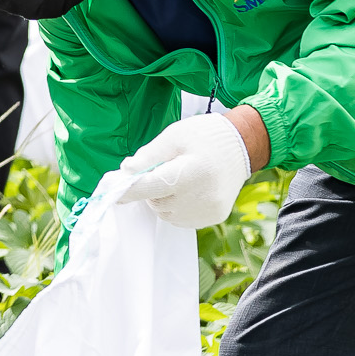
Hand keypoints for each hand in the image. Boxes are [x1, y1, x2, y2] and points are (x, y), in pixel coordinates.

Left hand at [112, 112, 251, 229]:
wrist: (242, 145)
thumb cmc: (205, 136)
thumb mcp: (174, 136)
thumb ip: (148, 155)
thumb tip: (126, 171)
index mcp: (190, 173)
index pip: (150, 187)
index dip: (129, 190)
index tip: (112, 191)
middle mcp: (201, 197)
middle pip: (157, 202)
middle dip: (151, 189)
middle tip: (162, 170)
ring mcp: (209, 210)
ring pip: (167, 214)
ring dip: (163, 200)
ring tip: (178, 178)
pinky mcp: (215, 217)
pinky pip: (182, 219)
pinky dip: (177, 208)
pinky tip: (188, 190)